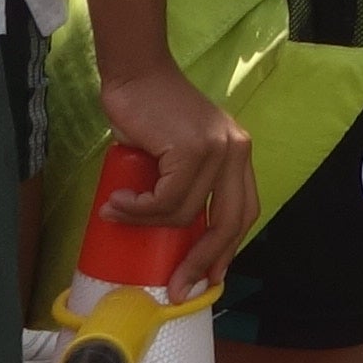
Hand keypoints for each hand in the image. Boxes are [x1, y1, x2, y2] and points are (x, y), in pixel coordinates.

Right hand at [91, 60, 260, 287]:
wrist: (136, 75)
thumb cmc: (150, 114)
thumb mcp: (180, 155)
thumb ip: (189, 186)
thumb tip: (177, 242)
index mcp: (238, 154)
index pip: (244, 211)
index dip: (228, 249)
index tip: (208, 279)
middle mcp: (236, 151)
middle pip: (229, 222)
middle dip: (203, 261)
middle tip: (176, 287)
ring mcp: (217, 149)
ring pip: (185, 214)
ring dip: (146, 223)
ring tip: (118, 211)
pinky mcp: (192, 149)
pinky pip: (164, 200)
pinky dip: (138, 208)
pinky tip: (118, 201)